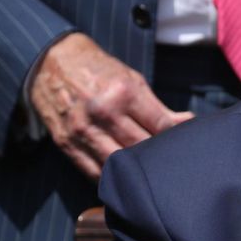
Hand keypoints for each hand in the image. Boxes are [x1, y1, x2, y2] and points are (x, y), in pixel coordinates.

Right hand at [30, 32, 193, 179]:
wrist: (52, 61)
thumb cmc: (98, 70)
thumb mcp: (132, 80)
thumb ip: (159, 107)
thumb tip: (188, 123)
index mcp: (123, 93)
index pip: (161, 127)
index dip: (176, 138)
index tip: (182, 143)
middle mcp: (103, 112)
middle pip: (142, 148)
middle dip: (158, 157)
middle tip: (168, 162)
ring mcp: (82, 130)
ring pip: (119, 165)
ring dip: (136, 172)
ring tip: (147, 174)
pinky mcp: (66, 144)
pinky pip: (94, 172)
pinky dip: (111, 178)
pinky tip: (123, 177)